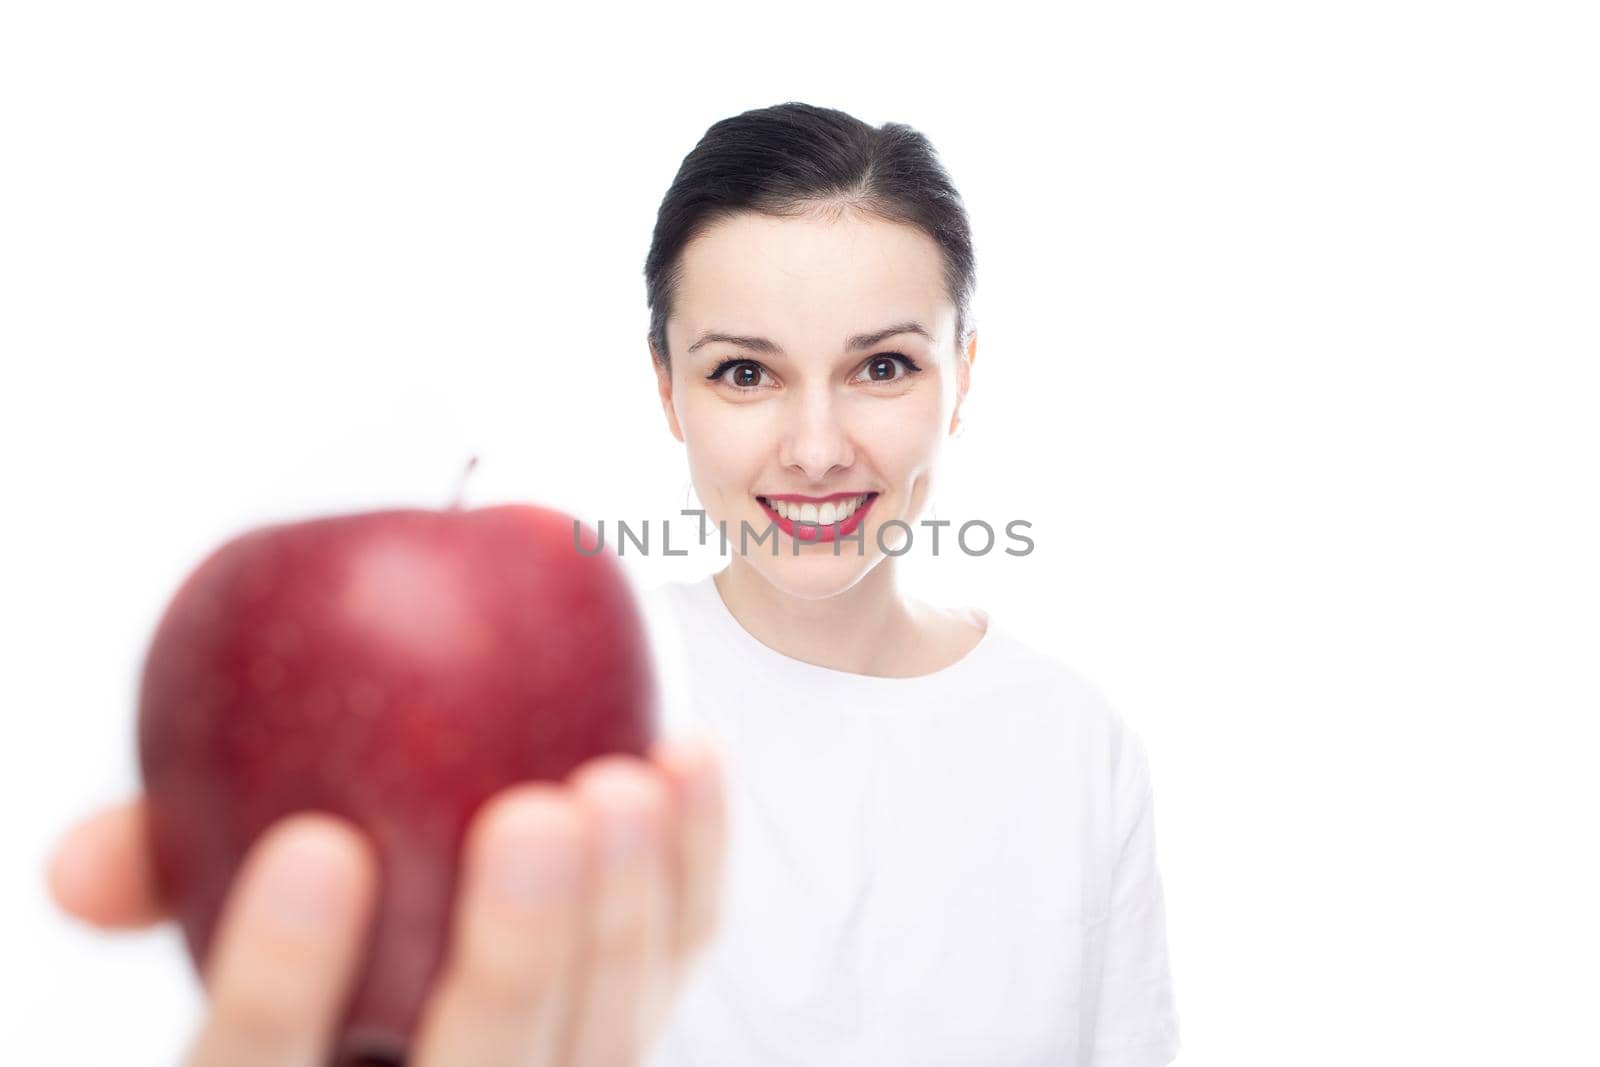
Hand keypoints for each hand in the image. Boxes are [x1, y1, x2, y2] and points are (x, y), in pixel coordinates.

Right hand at [47, 738, 728, 1065]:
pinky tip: (690, 765)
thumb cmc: (313, 931)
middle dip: (517, 950)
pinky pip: (674, 972)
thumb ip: (163, 876)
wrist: (415, 963)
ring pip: (600, 1044)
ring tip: (631, 779)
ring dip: (626, 911)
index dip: (282, 983)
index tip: (315, 849)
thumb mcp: (218, 911)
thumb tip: (87, 862)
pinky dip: (691, 873)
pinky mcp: (622, 1034)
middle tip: (537, 812)